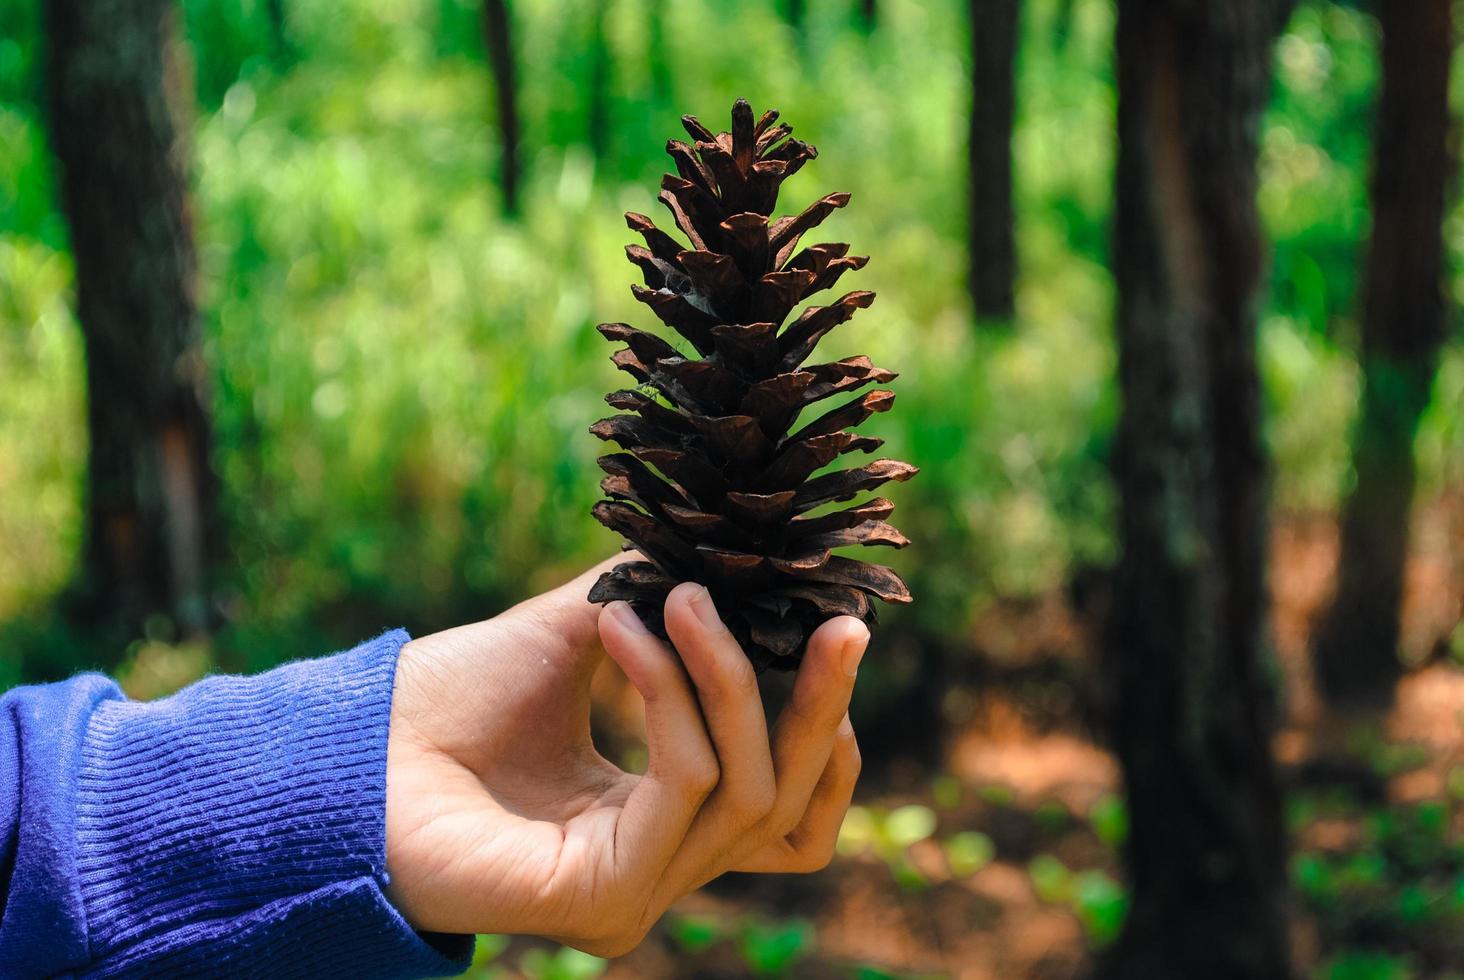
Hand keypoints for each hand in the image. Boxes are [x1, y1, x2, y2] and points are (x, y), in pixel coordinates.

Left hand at [383, 555, 866, 955]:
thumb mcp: (577, 635)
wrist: (346, 749)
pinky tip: (626, 628)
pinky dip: (673, 694)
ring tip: (680, 595)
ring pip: (749, 788)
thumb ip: (656, 603)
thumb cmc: (449, 702)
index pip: (788, 801)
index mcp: (662, 818)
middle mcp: (660, 867)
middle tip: (844, 622)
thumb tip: (732, 549)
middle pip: (792, 804)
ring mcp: (638, 892)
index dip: (825, 726)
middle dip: (824, 706)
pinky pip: (685, 785)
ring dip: (726, 673)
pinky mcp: (605, 898)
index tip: (837, 626)